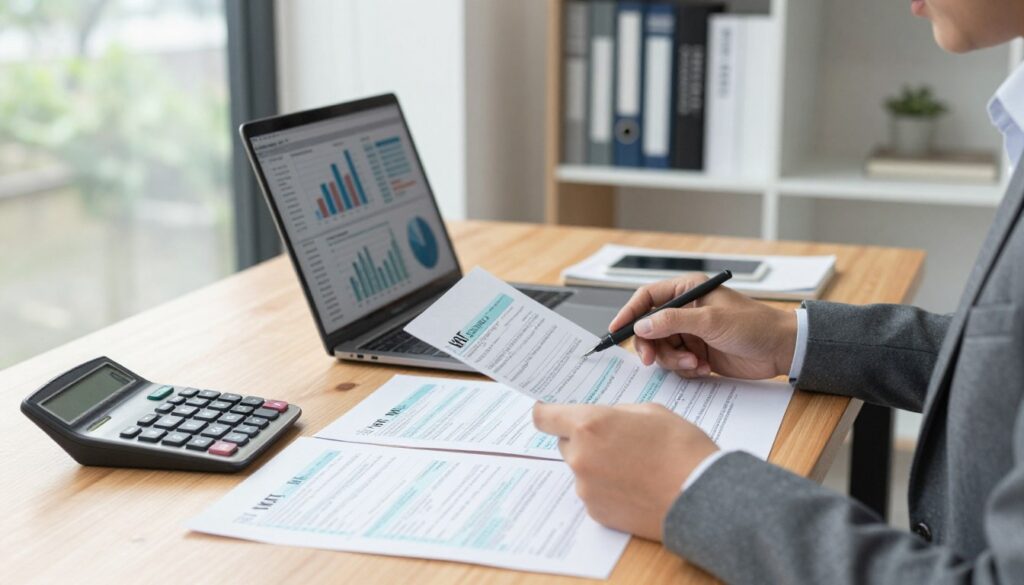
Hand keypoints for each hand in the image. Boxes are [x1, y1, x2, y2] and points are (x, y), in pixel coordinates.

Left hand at [532, 402, 717, 540]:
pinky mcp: (596, 512)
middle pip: (565, 443)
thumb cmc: (681, 448)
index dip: (547, 412)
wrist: (701, 496)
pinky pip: (593, 492)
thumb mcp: (650, 411)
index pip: (544, 417)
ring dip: (598, 464)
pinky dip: (607, 487)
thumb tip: (604, 418)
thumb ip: (616, 412)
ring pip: (581, 468)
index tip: (551, 411)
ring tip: (635, 466)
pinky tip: (635, 485)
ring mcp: (586, 488)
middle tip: (616, 440)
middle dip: (584, 439)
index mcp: (589, 425)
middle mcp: (580, 457)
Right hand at [609, 273, 796, 379]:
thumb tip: (643, 324)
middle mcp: (685, 311)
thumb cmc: (753, 325)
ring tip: (695, 364)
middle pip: (649, 329)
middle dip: (652, 346)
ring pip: (661, 350)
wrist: (781, 349)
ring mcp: (690, 334)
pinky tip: (704, 368)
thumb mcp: (710, 320)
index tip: (616, 330)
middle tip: (651, 359)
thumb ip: (673, 321)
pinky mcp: (697, 354)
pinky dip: (686, 370)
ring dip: (674, 361)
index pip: (647, 298)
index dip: (629, 313)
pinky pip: (676, 365)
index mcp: (687, 291)